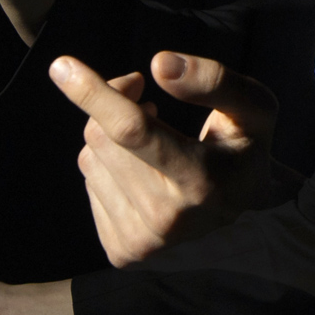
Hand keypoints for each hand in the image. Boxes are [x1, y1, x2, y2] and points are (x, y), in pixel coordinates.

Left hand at [54, 52, 277, 265]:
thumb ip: (214, 81)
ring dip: (113, 136)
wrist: (244, 211)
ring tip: (153, 141)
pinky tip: (142, 169)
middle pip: (103, 136)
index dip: (96, 95)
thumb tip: (158, 64)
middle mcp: (167, 219)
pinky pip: (88, 181)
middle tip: (150, 102)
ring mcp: (141, 241)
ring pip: (90, 157)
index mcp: (201, 182)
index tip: (61, 66)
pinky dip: (110, 164)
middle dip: (116, 104)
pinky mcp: (121, 251)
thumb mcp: (253, 107)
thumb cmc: (245, 148)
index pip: (133, 132)